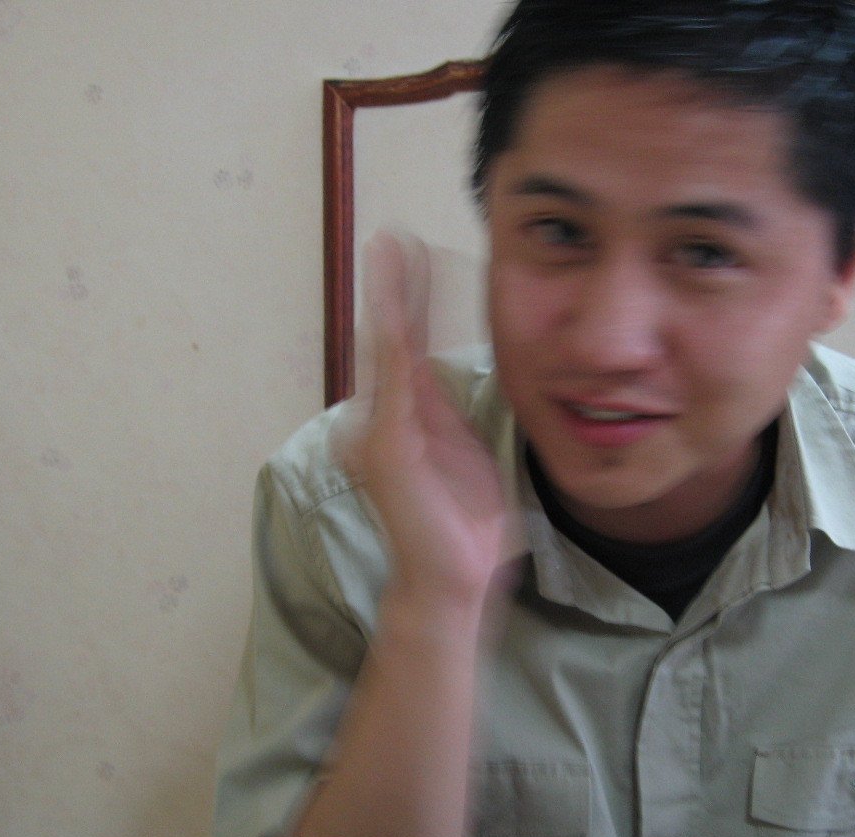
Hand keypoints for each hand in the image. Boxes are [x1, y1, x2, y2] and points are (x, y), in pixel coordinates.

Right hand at [338, 232, 514, 604]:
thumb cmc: (465, 530)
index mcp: (414, 418)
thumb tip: (463, 381)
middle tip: (395, 237)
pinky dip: (392, 343)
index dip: (416, 303)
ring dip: (389, 300)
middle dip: (395, 287)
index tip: (420, 258)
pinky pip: (393, 383)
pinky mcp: (387, 446)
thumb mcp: (471, 458)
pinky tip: (391, 309)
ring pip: (388, 351)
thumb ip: (457, 418)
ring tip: (390, 253)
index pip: (413, 348)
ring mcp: (382, 431)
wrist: (453, 581)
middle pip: (394, 339)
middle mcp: (389, 419)